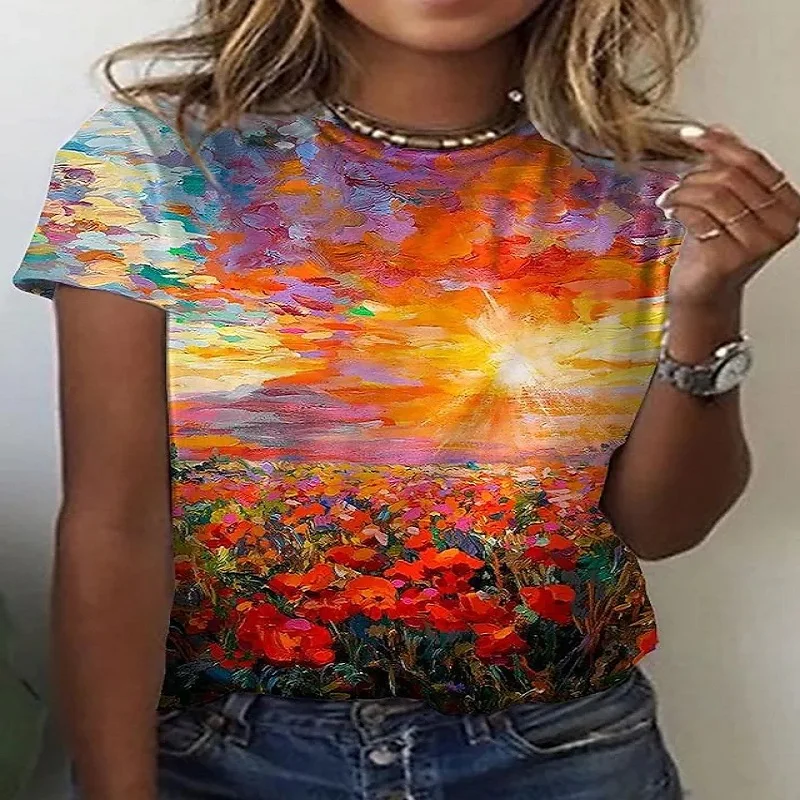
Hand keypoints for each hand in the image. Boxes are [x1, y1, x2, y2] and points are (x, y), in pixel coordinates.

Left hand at [658, 125, 799, 310]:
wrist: (703, 290)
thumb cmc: (714, 248)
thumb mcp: (724, 202)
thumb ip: (726, 167)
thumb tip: (718, 128)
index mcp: (788, 205)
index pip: (754, 161)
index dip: (719, 144)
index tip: (690, 134)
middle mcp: (781, 224)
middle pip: (732, 177)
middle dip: (695, 175)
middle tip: (677, 185)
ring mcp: (758, 243)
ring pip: (714, 194)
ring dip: (683, 191)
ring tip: (670, 199)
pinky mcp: (731, 257)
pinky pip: (699, 216)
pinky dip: (679, 209)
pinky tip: (671, 211)